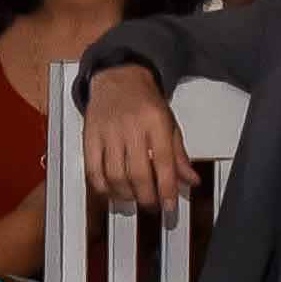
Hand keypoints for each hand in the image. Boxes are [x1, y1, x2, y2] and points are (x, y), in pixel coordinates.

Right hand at [86, 68, 191, 210]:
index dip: (167, 189)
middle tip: (152, 205)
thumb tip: (190, 180)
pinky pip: (93, 169)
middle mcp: (132, 127)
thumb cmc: (145, 101)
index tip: (170, 205)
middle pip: (138, 173)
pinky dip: (102, 187)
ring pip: (115, 175)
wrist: (118, 76)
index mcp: (156, 122)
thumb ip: (179, 154)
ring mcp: (108, 132)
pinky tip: (112, 191)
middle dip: (146, 196)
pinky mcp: (90, 136)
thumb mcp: (169, 123)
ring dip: (126, 194)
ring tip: (134, 198)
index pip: (164, 162)